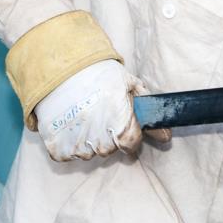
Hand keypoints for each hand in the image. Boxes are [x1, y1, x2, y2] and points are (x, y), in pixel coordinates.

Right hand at [33, 59, 161, 161]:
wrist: (61, 67)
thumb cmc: (99, 74)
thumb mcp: (129, 85)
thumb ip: (148, 113)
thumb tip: (166, 137)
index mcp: (121, 125)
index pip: (131, 146)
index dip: (129, 136)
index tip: (122, 125)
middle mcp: (100, 139)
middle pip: (109, 151)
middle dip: (108, 137)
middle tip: (100, 116)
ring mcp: (77, 144)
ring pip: (88, 154)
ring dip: (88, 141)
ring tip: (83, 116)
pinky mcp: (57, 146)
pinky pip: (67, 155)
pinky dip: (67, 143)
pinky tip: (68, 123)